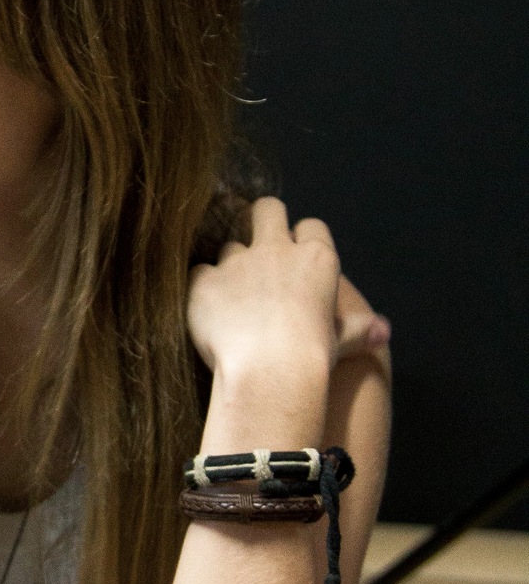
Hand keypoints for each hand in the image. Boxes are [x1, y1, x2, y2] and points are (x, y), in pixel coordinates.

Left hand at [188, 198, 389, 382]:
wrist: (269, 373)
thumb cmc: (312, 360)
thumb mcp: (343, 342)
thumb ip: (360, 329)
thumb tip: (383, 331)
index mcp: (316, 259)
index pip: (311, 226)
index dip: (303, 238)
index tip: (298, 256)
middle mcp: (277, 251)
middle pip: (268, 209)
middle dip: (262, 220)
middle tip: (258, 247)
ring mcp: (237, 263)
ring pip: (229, 245)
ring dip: (230, 264)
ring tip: (231, 296)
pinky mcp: (205, 281)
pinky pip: (199, 272)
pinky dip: (202, 287)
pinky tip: (206, 309)